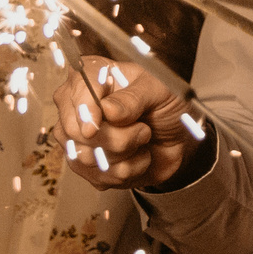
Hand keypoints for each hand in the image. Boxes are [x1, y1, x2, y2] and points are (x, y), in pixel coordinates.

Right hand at [54, 58, 199, 189]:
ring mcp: (77, 139)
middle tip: (143, 129)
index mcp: (89, 76)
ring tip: (142, 139)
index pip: (75, 93)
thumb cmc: (164, 101)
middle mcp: (75, 107)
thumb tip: (107, 110)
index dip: (85, 112)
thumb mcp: (159, 89)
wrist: (177, 132)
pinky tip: (138, 156)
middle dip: (118, 138)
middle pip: (77, 132)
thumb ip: (134, 98)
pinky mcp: (87, 167)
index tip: (94, 127)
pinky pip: (100, 177)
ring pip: (88, 158)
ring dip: (127, 154)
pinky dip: (128, 171)